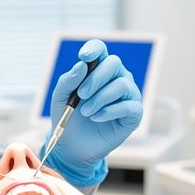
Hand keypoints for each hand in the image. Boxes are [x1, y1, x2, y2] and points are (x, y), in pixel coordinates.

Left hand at [43, 39, 143, 185]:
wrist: (73, 145)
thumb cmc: (68, 116)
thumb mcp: (60, 97)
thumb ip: (68, 80)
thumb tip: (82, 65)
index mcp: (98, 69)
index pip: (100, 49)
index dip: (94, 49)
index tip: (84, 57)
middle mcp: (117, 77)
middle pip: (114, 63)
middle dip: (95, 78)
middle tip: (81, 95)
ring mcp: (128, 94)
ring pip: (122, 84)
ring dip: (100, 98)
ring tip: (86, 112)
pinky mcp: (134, 114)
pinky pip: (128, 106)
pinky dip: (109, 111)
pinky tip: (96, 117)